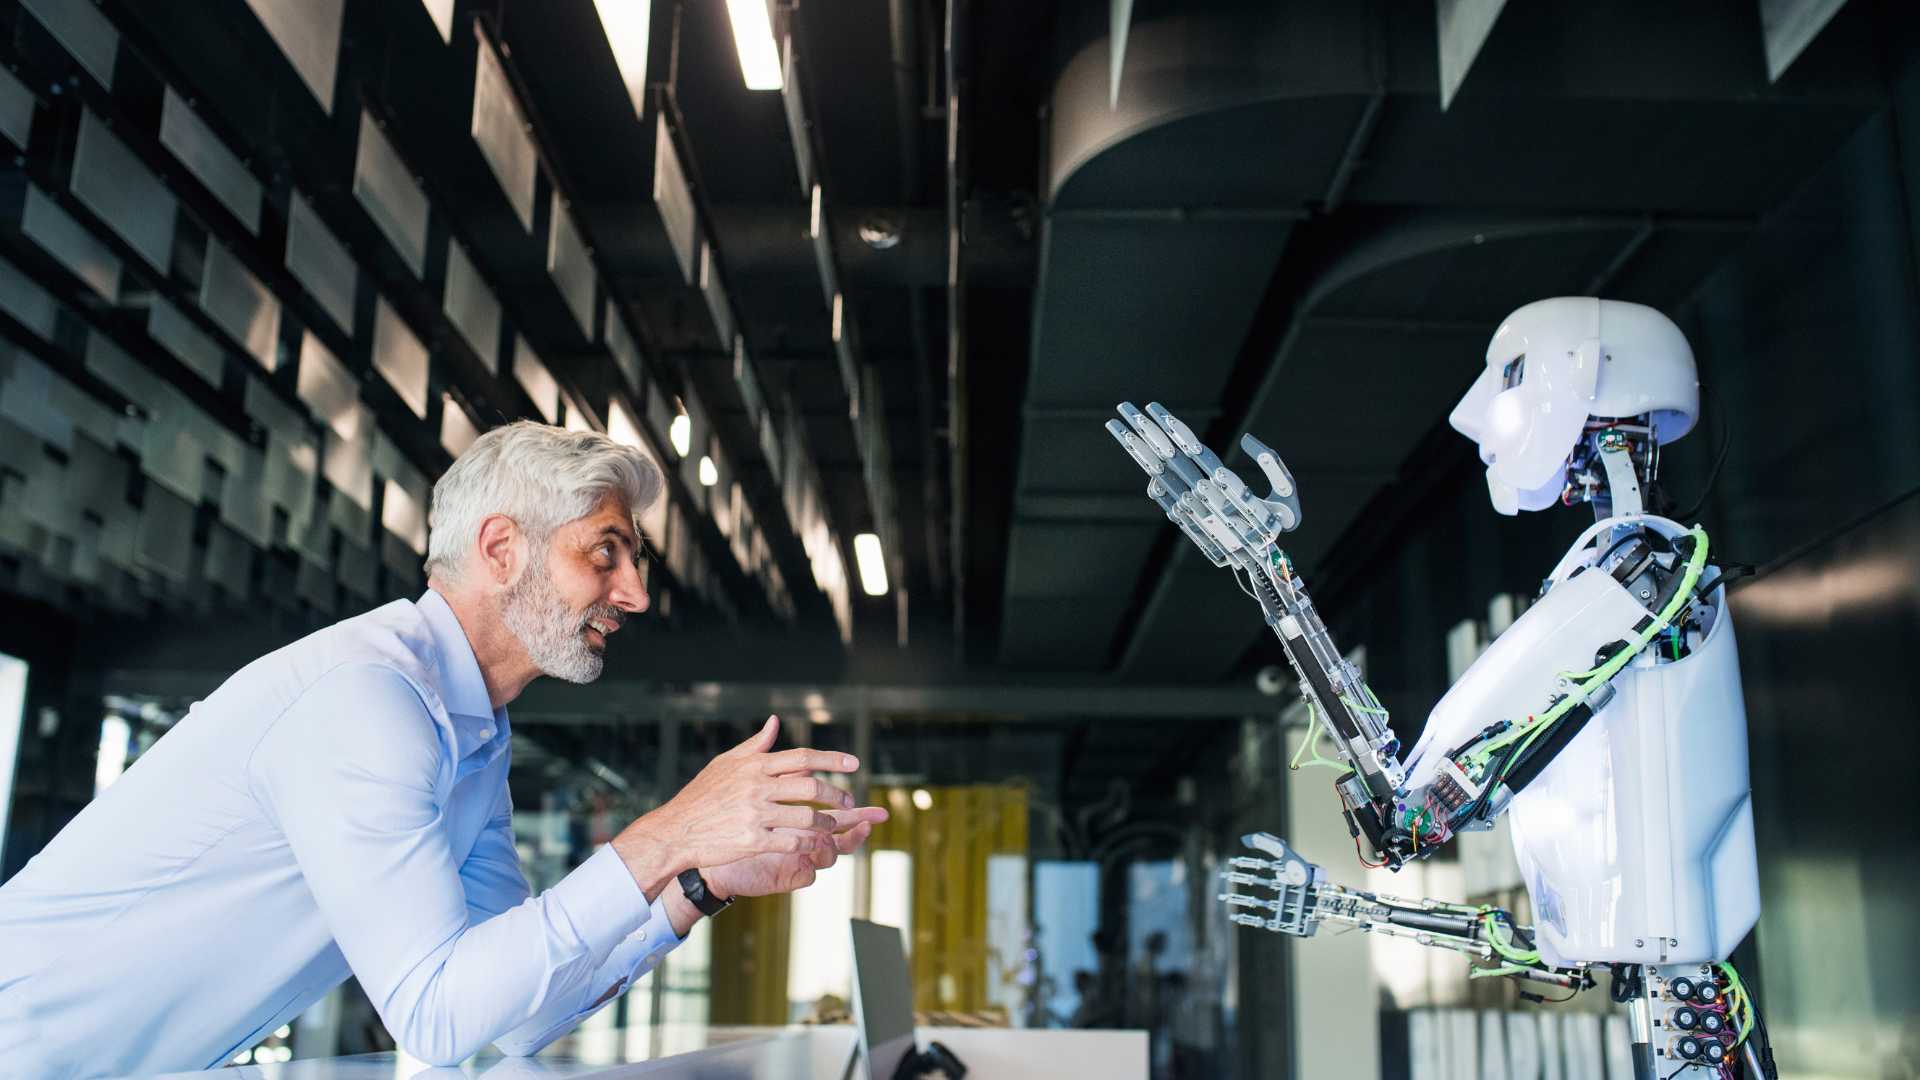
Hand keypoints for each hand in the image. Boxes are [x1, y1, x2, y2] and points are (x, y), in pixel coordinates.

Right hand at [610, 717, 858, 896]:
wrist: (675, 830)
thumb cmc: (701, 795)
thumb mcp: (725, 763)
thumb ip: (755, 745)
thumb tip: (775, 722)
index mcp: (754, 766)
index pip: (803, 758)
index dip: (832, 760)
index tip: (854, 764)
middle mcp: (757, 787)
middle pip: (811, 787)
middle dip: (836, 794)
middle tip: (847, 801)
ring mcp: (755, 814)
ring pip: (806, 816)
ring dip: (825, 822)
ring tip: (831, 825)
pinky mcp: (752, 840)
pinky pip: (792, 841)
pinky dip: (809, 843)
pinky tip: (815, 844)